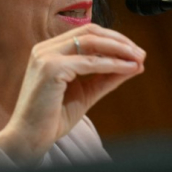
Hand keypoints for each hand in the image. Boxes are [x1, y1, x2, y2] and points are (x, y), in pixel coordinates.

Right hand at [0, 24, 144, 165]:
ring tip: (138, 59)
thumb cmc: (53, 117)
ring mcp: (46, 56)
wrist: (30, 138)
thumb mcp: (87, 92)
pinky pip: (89, 62)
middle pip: (90, 32)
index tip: (135, 52)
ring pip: (91, 42)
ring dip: (119, 49)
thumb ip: (107, 76)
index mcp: (50, 50)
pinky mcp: (50, 68)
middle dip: (119, 41)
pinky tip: (128, 69)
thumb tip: (135, 64)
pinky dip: (112, 64)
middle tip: (141, 54)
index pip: (87, 34)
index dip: (114, 39)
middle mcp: (46, 48)